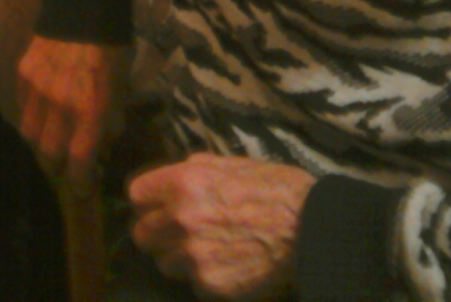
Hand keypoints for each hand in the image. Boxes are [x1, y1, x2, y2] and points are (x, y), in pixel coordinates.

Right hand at [16, 36, 128, 191]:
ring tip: (49, 141)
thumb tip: (103, 144)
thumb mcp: (121, 89)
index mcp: (90, 111)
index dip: (79, 182)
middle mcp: (61, 106)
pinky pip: (22, 107)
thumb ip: (111, 121)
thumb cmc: (112, 50)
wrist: (85, 9)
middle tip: (63, 167)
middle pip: (48, 154)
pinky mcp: (23, 75)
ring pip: (29, 135)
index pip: (78, 162)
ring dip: (39, 144)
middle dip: (56, 167)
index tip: (81, 189)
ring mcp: (37, 90)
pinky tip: (40, 112)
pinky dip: (31, 116)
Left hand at [128, 153, 314, 300]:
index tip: (156, 206)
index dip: (147, 201)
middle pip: (142, 234)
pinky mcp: (211, 286)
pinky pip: (193, 284)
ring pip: (165, 263)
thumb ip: (193, 171)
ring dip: (180, 259)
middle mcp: (181, 219)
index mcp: (184, 183)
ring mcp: (194, 256)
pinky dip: (206, 279)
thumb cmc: (278, 189)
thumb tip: (169, 180)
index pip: (136, 195)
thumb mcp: (232, 164)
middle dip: (158, 233)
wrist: (314, 229)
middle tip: (179, 233)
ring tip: (208, 251)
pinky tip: (228, 266)